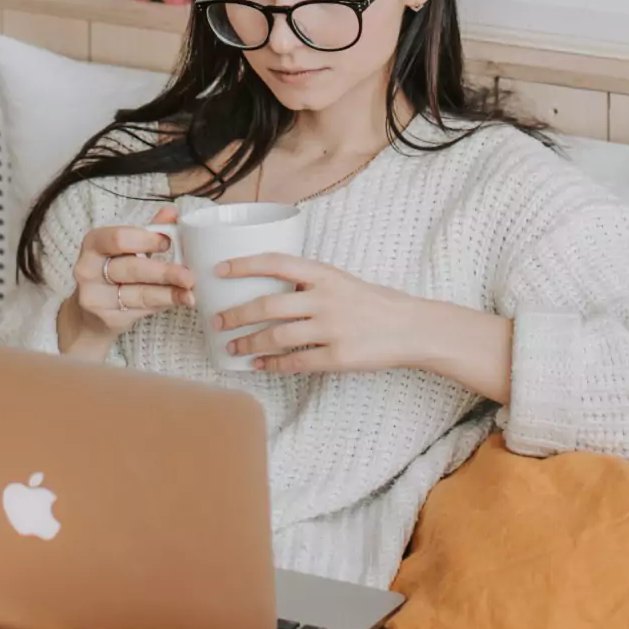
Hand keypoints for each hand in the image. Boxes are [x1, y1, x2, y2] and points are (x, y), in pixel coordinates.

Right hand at [68, 206, 194, 347]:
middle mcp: (88, 270)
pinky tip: (180, 300)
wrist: (87, 314)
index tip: (168, 242)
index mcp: (93, 243)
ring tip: (190, 292)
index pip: (119, 239)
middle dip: (163, 272)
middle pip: (131, 268)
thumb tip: (171, 213)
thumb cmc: (110, 273)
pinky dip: (163, 303)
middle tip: (188, 274)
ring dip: (169, 292)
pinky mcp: (107, 319)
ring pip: (139, 293)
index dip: (146, 240)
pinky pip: (141, 310)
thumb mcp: (124, 249)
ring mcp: (95, 297)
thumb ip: (147, 232)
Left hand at [213, 254, 513, 399]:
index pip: (276, 262)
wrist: (412, 328)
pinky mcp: (338, 356)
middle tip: (216, 321)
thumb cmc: (374, 303)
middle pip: (268, 305)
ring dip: (249, 343)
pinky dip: (273, 365)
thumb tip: (268, 289)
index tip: (218, 270)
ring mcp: (332, 329)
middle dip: (236, 315)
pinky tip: (259, 365)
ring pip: (277, 337)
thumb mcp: (341, 281)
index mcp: (325, 274)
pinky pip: (296, 362)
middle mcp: (325, 299)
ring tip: (232, 347)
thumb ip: (309, 284)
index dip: (243, 264)